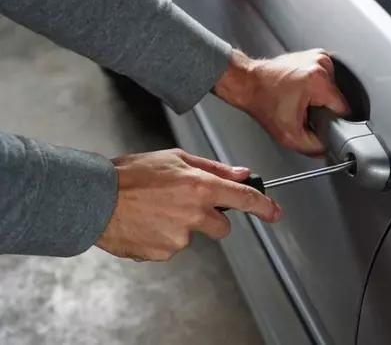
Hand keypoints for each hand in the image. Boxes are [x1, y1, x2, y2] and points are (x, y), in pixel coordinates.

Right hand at [96, 149, 280, 261]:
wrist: (95, 198)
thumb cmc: (131, 174)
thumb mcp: (175, 158)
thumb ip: (213, 168)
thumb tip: (241, 174)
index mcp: (200, 187)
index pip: (244, 199)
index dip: (264, 207)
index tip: (274, 213)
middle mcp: (194, 214)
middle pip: (222, 227)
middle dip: (210, 219)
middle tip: (185, 205)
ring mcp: (179, 237)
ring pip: (193, 236)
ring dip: (182, 227)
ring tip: (156, 210)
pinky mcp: (163, 253)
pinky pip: (172, 247)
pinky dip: (163, 237)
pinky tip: (147, 223)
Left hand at [214, 49, 349, 155]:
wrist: (248, 83)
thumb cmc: (263, 101)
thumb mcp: (289, 136)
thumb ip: (313, 147)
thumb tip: (327, 148)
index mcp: (318, 81)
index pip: (344, 109)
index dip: (333, 122)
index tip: (320, 124)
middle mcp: (321, 64)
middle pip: (337, 99)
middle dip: (324, 110)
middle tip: (305, 112)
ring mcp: (318, 57)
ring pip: (333, 90)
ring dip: (321, 99)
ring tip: (301, 101)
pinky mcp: (315, 56)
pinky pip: (325, 79)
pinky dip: (317, 88)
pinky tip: (302, 92)